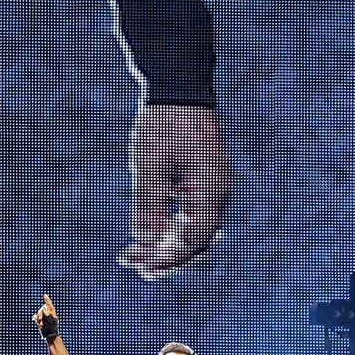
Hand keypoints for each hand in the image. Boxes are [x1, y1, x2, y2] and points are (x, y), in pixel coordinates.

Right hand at [31, 293, 59, 336]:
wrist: (50, 336)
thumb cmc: (53, 328)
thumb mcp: (52, 320)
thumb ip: (48, 314)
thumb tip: (44, 309)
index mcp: (52, 313)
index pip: (49, 304)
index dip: (47, 300)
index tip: (44, 295)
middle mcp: (48, 314)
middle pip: (42, 309)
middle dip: (40, 313)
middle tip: (40, 319)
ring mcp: (44, 317)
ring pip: (38, 314)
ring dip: (39, 318)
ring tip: (41, 325)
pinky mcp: (40, 321)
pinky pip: (36, 318)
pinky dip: (36, 320)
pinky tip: (37, 323)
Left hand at [120, 104, 229, 277]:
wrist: (180, 87)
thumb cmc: (164, 123)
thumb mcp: (149, 167)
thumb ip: (148, 208)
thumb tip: (144, 245)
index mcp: (211, 189)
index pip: (192, 239)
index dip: (166, 258)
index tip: (141, 267)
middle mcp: (219, 193)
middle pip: (197, 242)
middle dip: (166, 257)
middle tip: (136, 266)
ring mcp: (214, 189)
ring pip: (194, 232)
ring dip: (166, 246)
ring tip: (135, 255)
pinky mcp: (205, 184)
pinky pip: (192, 216)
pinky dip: (171, 229)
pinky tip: (148, 235)